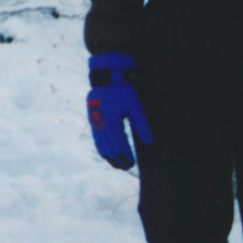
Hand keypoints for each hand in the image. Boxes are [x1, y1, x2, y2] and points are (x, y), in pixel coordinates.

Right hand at [86, 51, 151, 170]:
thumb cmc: (123, 88)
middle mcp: (100, 122)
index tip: (132, 163)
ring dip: (109, 156)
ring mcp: (95, 121)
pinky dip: (102, 149)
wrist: (105, 76)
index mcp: (111, 119)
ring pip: (101, 145)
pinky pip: (97, 139)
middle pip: (109, 147)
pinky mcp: (93, 119)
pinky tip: (107, 155)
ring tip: (118, 165)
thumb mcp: (135, 104)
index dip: (125, 155)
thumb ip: (142, 122)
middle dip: (118, 159)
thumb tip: (149, 141)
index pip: (119, 143)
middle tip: (127, 167)